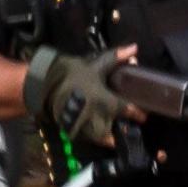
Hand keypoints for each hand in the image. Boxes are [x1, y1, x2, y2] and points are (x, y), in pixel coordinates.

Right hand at [26, 45, 143, 150]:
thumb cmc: (73, 75)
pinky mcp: (75, 132)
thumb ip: (116, 58)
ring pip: (104, 138)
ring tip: (116, 130)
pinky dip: (96, 136)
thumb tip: (135, 48)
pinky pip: (90, 138)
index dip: (138, 114)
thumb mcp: (95, 65)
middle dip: (124, 130)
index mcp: (105, 101)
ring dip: (111, 135)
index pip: (127, 110)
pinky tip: (99, 129)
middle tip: (130, 126)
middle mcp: (97, 117)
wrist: (45, 86)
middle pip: (116, 131)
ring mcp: (85, 127)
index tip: (143, 115)